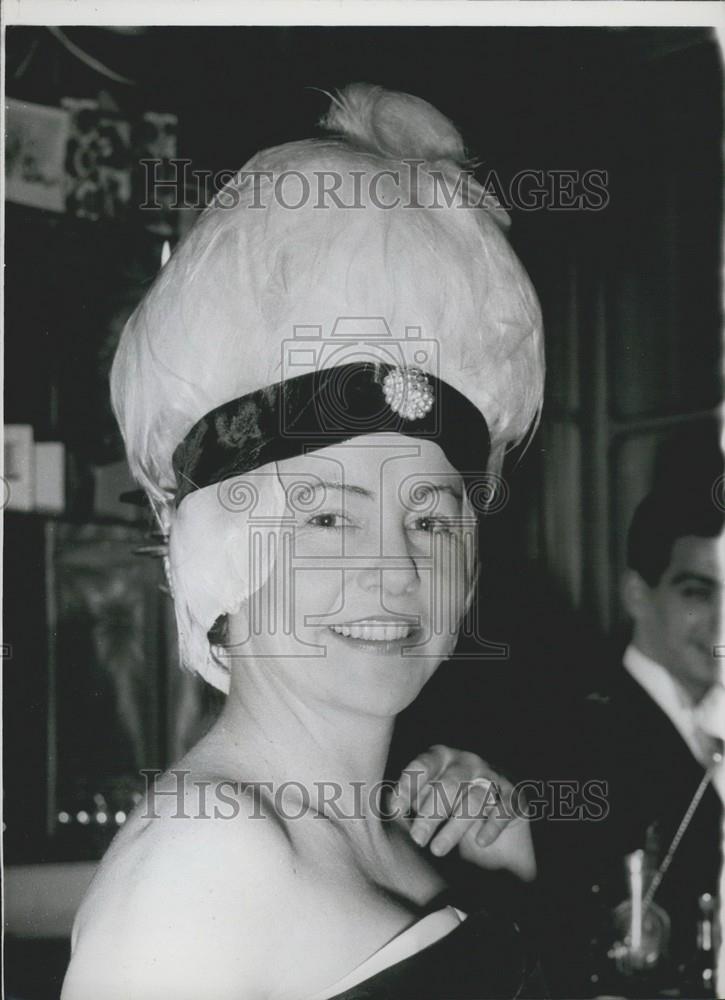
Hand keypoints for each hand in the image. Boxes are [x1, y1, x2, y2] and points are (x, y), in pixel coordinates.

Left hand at [392, 744, 535, 881]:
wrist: (494, 811)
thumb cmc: (450, 802)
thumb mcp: (428, 796)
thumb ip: (409, 799)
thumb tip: (388, 806)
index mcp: (442, 756)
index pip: (424, 765)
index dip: (409, 785)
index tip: (396, 809)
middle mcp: (469, 762)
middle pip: (449, 785)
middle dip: (431, 814)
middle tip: (417, 839)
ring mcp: (494, 777)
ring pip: (475, 800)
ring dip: (454, 828)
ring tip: (437, 850)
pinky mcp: (515, 796)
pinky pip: (503, 810)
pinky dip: (491, 827)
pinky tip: (479, 842)